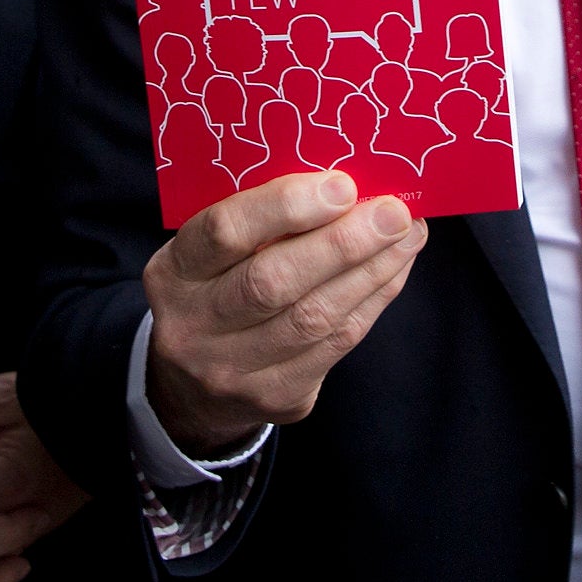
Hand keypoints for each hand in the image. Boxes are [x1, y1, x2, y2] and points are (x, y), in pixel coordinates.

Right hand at [143, 170, 426, 454]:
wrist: (192, 386)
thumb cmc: (216, 291)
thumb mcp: (211, 254)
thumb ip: (259, 221)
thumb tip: (344, 183)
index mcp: (172, 273)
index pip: (224, 233)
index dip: (284, 207)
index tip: (341, 185)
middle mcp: (192, 326)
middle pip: (274, 282)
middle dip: (343, 242)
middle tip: (393, 212)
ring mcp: (231, 370)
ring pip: (314, 317)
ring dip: (372, 270)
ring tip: (408, 234)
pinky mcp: (275, 398)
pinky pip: (336, 345)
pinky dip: (373, 300)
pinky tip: (395, 268)